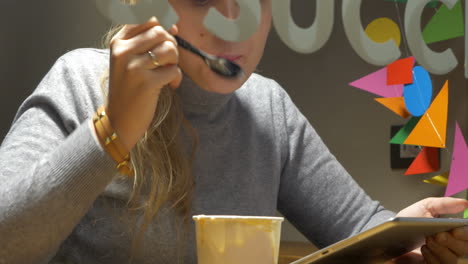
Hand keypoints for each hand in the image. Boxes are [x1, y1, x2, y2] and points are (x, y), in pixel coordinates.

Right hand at [106, 17, 181, 150]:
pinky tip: (170, 86)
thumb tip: (174, 27)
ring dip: (175, 61)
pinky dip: (176, 78)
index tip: (166, 43)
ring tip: (169, 72)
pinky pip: (174, 70)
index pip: (147, 22)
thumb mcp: (129, 61)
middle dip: (171, 45)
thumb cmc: (129, 89)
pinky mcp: (147, 83)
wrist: (119, 120)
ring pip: (169, 49)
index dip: (163, 30)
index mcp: (118, 43)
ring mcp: (134, 67)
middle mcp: (123, 52)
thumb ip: (148, 43)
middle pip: (161, 33)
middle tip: (169, 61)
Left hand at [389, 197, 467, 263]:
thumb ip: (444, 204)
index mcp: (452, 231)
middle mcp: (450, 246)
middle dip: (451, 242)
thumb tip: (464, 203)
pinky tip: (423, 249)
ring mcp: (440, 257)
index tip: (456, 230)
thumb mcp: (425, 207)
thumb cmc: (409, 220)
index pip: (467, 235)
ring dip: (440, 249)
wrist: (390, 232)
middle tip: (438, 235)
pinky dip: (431, 257)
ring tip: (428, 240)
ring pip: (451, 259)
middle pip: (463, 249)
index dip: (465, 233)